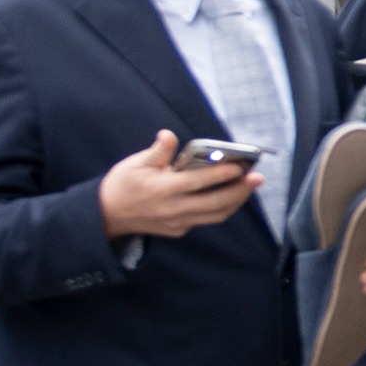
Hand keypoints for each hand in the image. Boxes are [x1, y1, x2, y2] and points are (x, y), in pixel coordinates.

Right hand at [98, 128, 258, 240]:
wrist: (107, 215)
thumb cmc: (123, 184)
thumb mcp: (135, 163)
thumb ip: (158, 151)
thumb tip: (169, 135)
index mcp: (163, 189)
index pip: (199, 182)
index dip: (222, 174)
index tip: (240, 166)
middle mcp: (173, 209)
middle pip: (215, 203)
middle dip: (240, 191)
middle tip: (258, 177)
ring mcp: (177, 223)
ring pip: (215, 215)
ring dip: (236, 201)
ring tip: (250, 186)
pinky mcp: (178, 230)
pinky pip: (205, 220)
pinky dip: (221, 209)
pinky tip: (230, 196)